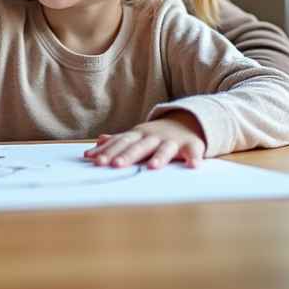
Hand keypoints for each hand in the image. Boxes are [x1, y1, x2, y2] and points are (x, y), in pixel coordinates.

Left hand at [84, 111, 205, 168]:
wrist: (186, 121)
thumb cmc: (155, 135)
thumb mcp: (136, 135)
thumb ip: (118, 140)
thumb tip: (97, 142)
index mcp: (138, 135)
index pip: (121, 143)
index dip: (108, 151)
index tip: (94, 160)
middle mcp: (153, 137)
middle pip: (139, 146)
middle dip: (126, 155)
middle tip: (115, 165)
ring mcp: (172, 140)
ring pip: (165, 148)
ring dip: (159, 157)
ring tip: (153, 167)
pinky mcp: (190, 145)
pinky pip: (193, 151)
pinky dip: (193, 158)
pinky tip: (193, 166)